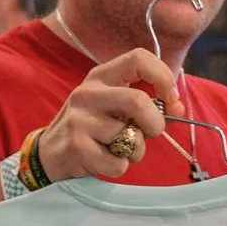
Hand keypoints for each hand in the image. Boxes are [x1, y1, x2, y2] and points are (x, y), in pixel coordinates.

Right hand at [37, 48, 178, 180]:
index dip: (163, 76)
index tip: (170, 98)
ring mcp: (79, 119)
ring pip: (131, 138)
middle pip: (138, 101)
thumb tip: (178, 107)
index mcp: (101, 77)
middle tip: (149, 134)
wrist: (49, 154)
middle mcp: (88, 93)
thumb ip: (147, 105)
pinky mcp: (77, 146)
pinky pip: (118, 164)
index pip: (138, 58)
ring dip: (136, 152)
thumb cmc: (91, 129)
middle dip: (155, 124)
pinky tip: (102, 161)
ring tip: (118, 150)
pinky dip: (119, 167)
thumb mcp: (114, 108)